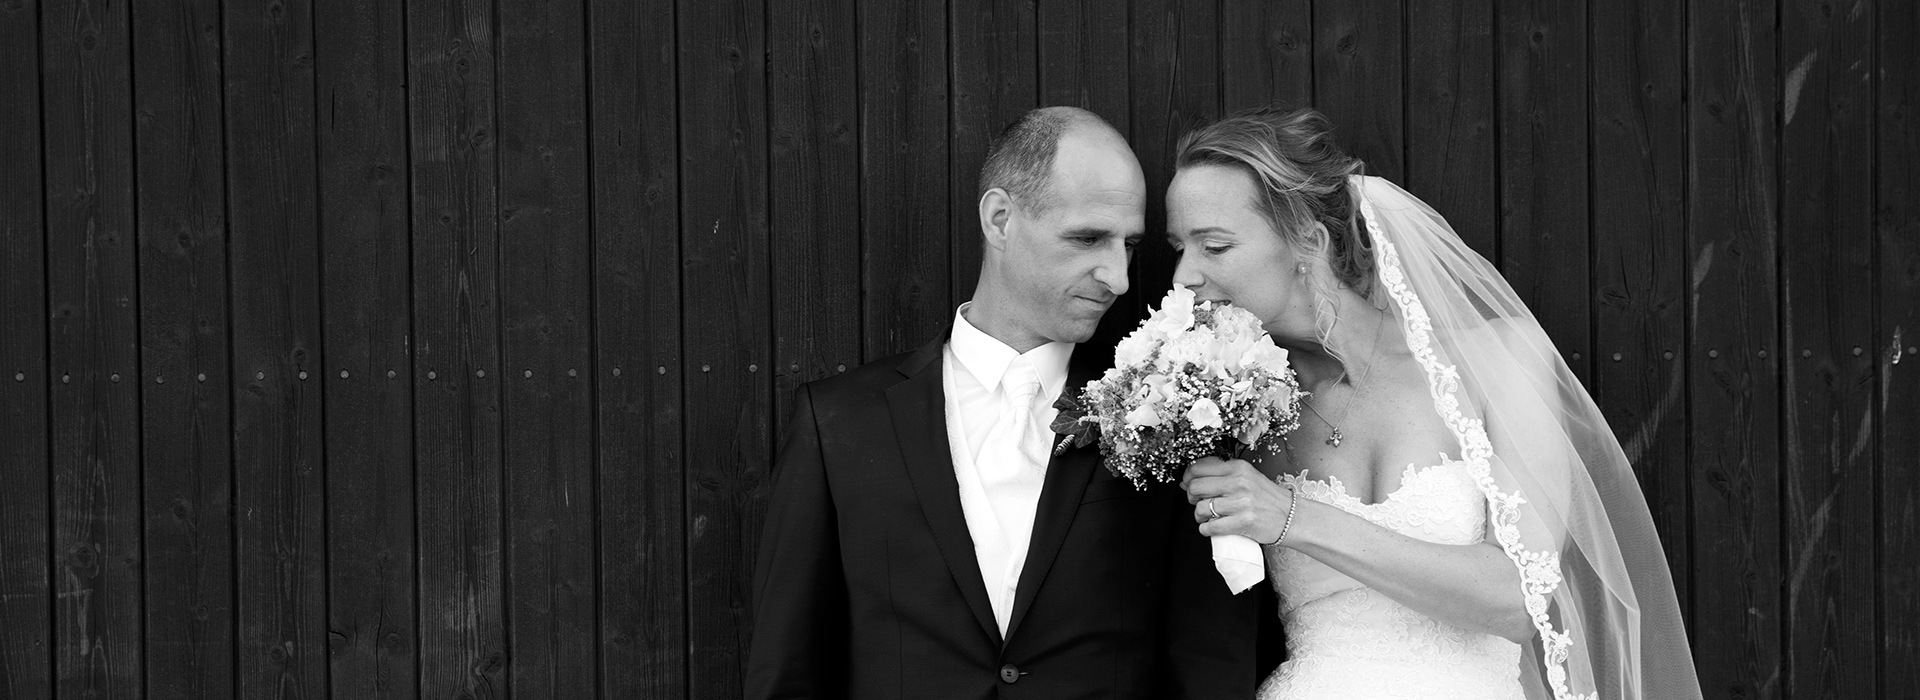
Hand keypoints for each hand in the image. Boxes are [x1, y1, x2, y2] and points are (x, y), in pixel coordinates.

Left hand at [1180, 456, 1294, 543]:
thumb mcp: (1246, 476)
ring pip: (1201, 509)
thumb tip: (1187, 481)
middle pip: (1195, 488)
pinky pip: (1210, 528)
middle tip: (1199, 502)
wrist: (1290, 516)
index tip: (1189, 485)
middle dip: (1192, 498)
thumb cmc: (1266, 497)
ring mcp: (1241, 503)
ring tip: (1209, 517)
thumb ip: (1220, 475)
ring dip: (1199, 516)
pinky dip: (1206, 529)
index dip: (1188, 478)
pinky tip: (1212, 527)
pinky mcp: (1243, 522)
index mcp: (1238, 468)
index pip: (1198, 468)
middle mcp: (1239, 482)